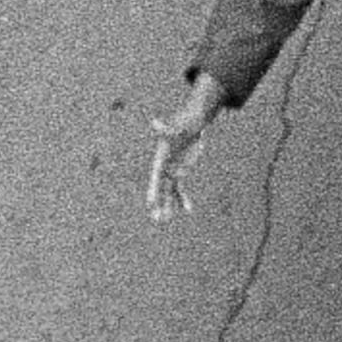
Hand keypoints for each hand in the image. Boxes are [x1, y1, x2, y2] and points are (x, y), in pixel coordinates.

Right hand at [148, 79, 223, 218]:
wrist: (191, 125)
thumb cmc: (182, 126)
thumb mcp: (174, 129)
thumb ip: (165, 129)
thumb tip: (155, 122)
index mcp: (160, 161)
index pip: (155, 179)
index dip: (153, 191)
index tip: (150, 204)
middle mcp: (163, 168)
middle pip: (159, 189)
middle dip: (158, 204)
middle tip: (156, 219)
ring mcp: (171, 172)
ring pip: (168, 192)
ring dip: (167, 206)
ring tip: (166, 219)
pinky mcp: (179, 173)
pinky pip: (178, 189)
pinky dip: (181, 199)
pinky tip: (187, 209)